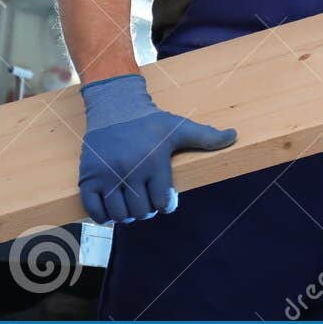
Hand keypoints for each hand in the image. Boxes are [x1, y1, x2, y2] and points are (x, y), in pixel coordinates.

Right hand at [78, 74, 237, 224]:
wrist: (115, 107)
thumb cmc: (150, 121)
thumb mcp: (179, 127)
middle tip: (146, 202)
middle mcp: (130, 170)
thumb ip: (206, 136)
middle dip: (146, 211)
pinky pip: (94, 211)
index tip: (164, 199)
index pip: (162, 202)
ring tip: (131, 205)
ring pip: (119, 215)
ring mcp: (107, 175)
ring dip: (127, 215)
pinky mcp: (87, 178)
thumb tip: (235, 135)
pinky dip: (103, 216)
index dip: (165, 204)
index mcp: (154, 161)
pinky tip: (111, 208)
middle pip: (141, 212)